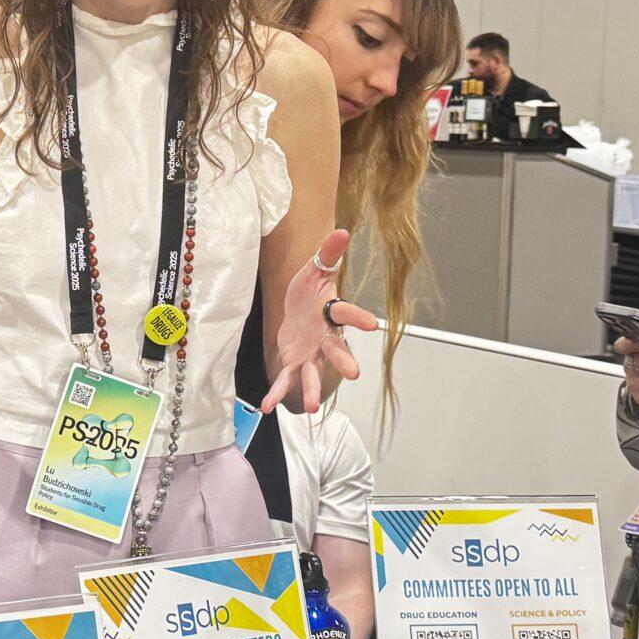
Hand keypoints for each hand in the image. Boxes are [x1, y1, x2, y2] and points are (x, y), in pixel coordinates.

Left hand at [261, 228, 380, 413]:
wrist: (297, 307)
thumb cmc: (310, 289)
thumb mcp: (316, 268)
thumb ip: (328, 253)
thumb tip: (342, 230)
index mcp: (331, 312)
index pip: (346, 313)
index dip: (358, 318)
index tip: (372, 325)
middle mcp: (326, 336)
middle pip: (336, 349)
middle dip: (343, 360)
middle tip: (354, 374)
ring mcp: (312, 352)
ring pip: (313, 372)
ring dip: (311, 389)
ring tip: (309, 408)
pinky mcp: (296, 361)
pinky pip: (286, 379)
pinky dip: (276, 392)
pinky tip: (266, 406)